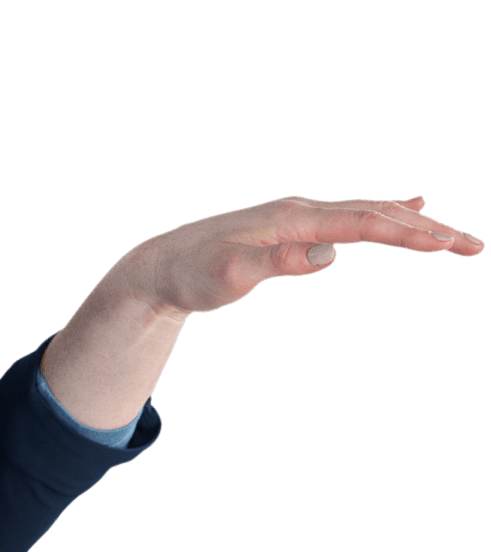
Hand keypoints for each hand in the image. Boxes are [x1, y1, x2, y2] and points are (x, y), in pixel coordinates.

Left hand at [123, 195, 483, 317]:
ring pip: (367, 213)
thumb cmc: (193, 274)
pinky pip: (349, 216)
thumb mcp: (229, 274)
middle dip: (425, 229)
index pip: (362, 223)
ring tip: (449, 234)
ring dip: (410, 223)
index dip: (407, 235)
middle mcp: (299, 210)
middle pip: (375, 213)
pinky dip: (383, 214)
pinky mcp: (290, 228)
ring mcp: (295, 217)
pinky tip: (404, 208)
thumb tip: (328, 253)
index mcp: (292, 218)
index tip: (447, 247)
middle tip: (471, 246)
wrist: (161, 266)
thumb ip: (276, 263)